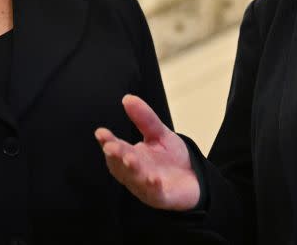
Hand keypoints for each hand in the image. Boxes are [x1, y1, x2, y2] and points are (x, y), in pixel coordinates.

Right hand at [95, 94, 200, 210]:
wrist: (195, 178)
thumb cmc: (172, 157)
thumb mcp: (159, 133)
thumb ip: (144, 118)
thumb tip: (127, 98)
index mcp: (131, 156)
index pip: (116, 148)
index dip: (107, 141)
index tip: (101, 133)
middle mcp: (134, 173)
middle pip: (121, 165)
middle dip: (116, 156)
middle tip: (112, 147)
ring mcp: (146, 186)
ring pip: (135, 179)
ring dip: (132, 171)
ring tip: (131, 160)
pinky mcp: (161, 197)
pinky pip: (155, 194)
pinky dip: (152, 188)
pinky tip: (153, 180)